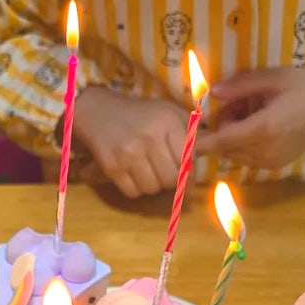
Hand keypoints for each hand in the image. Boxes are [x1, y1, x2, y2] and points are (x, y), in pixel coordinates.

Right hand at [73, 87, 189, 197]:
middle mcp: (149, 138)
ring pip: (151, 188)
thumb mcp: (168, 112)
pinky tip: (132, 174)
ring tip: (147, 171)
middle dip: (169, 180)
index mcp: (167, 122)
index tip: (184, 172)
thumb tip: (206, 155)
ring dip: (152, 185)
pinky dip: (135, 189)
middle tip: (164, 172)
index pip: (186, 161)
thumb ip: (189, 132)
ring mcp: (128, 154)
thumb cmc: (139, 113)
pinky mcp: (112, 167)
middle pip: (170, 179)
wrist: (98, 112)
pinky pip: (132, 192)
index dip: (187, 172)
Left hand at [195, 67, 304, 169]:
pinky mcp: (274, 166)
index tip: (182, 143)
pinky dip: (244, 142)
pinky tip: (260, 123)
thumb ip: (240, 86)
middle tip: (238, 101)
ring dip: (233, 134)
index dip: (199, 143)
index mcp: (263, 128)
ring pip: (234, 153)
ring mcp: (270, 162)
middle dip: (223, 126)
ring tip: (252, 110)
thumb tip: (212, 92)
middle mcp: (265, 150)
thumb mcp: (272, 79)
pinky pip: (246, 156)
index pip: (221, 140)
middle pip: (225, 146)